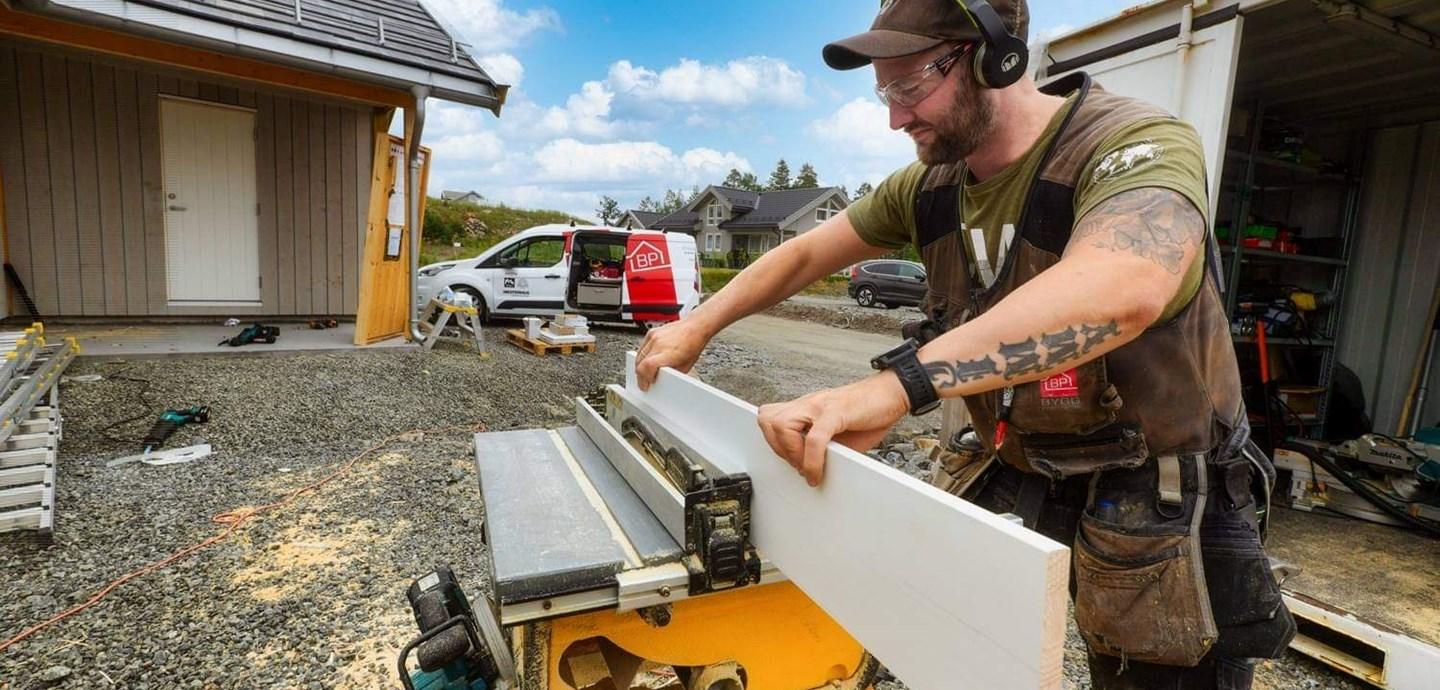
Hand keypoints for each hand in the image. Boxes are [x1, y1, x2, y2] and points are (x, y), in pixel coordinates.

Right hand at [635, 319, 711, 389]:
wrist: (695, 327)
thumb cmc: (693, 344)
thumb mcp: (685, 367)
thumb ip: (670, 374)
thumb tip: (662, 381)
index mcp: (667, 353)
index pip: (646, 367)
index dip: (643, 379)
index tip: (644, 385)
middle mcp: (658, 343)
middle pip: (640, 363)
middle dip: (641, 375)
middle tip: (645, 381)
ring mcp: (654, 336)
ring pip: (639, 355)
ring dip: (640, 365)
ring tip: (647, 371)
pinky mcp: (652, 332)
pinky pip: (642, 347)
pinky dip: (643, 355)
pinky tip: (648, 359)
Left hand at [756, 373, 909, 486]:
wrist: (893, 393)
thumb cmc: (868, 411)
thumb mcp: (837, 431)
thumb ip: (820, 444)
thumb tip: (808, 469)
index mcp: (806, 406)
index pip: (769, 416)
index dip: (773, 441)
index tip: (790, 460)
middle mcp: (809, 403)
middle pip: (768, 421)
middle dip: (778, 449)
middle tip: (798, 464)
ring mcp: (820, 405)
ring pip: (783, 426)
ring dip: (792, 454)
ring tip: (808, 467)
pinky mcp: (837, 411)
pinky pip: (814, 438)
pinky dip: (813, 460)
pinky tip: (818, 472)